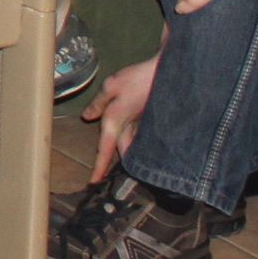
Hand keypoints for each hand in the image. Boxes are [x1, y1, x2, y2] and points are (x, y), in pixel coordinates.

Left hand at [82, 56, 157, 183]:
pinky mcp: (151, 123)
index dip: (99, 168)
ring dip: (125, 156)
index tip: (93, 184)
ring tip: (117, 165)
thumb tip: (87, 117)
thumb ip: (98, 103)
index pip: (105, 151)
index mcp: (115, 122)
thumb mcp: (111, 85)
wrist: (170, 75)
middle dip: (114, 166)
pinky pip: (141, 139)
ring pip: (132, 148)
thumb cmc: (138, 78)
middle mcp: (130, 130)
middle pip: (121, 154)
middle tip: (104, 177)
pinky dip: (135, 144)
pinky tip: (133, 144)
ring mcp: (143, 128)